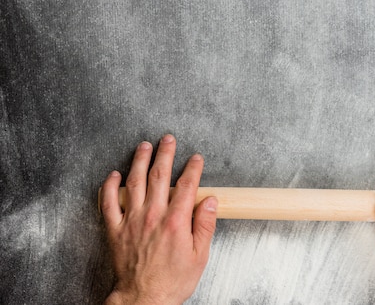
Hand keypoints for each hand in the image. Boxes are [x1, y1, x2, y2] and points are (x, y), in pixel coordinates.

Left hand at [101, 134, 217, 304]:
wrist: (143, 300)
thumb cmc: (172, 281)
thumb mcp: (200, 256)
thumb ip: (205, 225)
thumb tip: (211, 202)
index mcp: (176, 221)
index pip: (187, 185)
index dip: (193, 168)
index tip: (196, 158)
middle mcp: (153, 216)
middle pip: (159, 176)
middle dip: (165, 153)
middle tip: (168, 139)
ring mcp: (132, 221)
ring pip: (134, 182)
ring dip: (139, 161)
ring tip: (144, 146)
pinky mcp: (115, 230)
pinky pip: (108, 203)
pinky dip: (110, 186)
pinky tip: (114, 174)